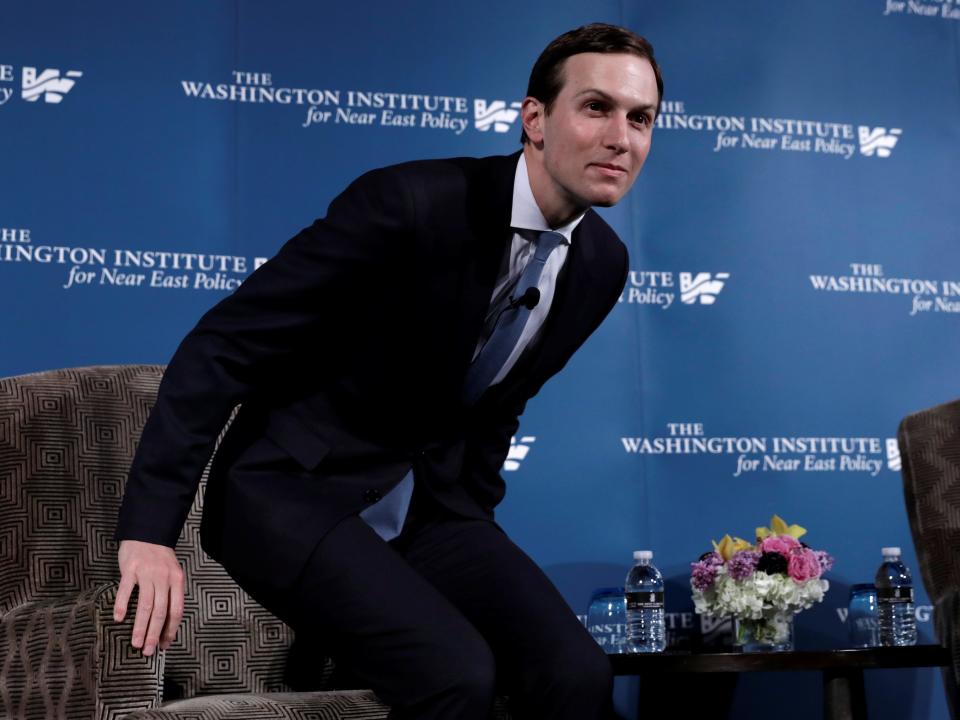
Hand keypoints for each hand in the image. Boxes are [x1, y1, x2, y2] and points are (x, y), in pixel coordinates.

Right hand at [114, 539, 184, 655]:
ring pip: (145, 605)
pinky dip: (122, 605)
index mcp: (177, 580)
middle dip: (155, 634)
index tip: (165, 645)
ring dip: (140, 626)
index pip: (176, 610)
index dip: (171, 629)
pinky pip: (126, 590)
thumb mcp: (171, 574)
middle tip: (149, 651)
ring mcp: (147, 573)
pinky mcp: (130, 569)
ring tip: (136, 643)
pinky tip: (119, 619)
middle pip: (161, 611)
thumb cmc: (159, 558)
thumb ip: (170, 594)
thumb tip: (165, 623)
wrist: (147, 533)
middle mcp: (164, 578)